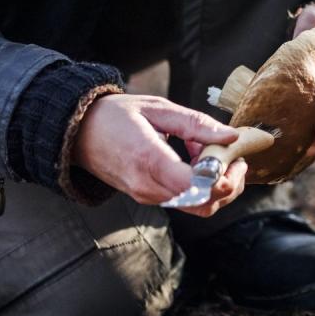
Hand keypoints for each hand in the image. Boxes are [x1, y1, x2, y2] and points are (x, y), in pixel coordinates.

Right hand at [74, 94, 244, 215]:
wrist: (78, 132)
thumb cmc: (116, 115)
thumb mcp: (159, 108)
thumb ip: (197, 124)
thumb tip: (231, 136)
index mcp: (148, 160)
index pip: (196, 186)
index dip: (223, 178)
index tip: (235, 158)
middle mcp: (147, 186)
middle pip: (203, 203)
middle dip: (229, 184)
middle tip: (236, 158)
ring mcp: (146, 196)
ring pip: (197, 207)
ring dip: (216, 185)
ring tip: (213, 154)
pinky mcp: (147, 198)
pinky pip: (184, 201)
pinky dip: (201, 186)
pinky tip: (197, 160)